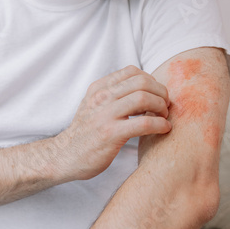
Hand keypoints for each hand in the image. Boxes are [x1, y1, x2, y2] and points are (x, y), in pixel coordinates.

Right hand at [56, 65, 171, 180]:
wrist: (65, 157)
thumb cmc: (86, 133)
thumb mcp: (93, 106)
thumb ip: (112, 95)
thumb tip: (144, 89)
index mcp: (98, 88)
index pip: (131, 71)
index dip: (151, 81)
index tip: (156, 94)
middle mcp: (101, 98)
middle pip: (142, 82)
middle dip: (160, 92)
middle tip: (165, 106)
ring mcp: (105, 115)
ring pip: (144, 98)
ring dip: (161, 107)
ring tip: (164, 117)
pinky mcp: (111, 134)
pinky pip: (144, 123)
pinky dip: (160, 124)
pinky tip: (164, 129)